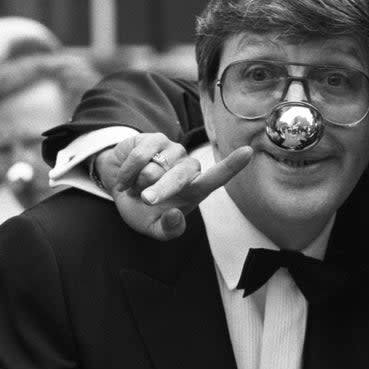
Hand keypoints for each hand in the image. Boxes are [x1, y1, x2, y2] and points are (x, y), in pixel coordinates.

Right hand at [94, 133, 252, 239]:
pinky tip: (126, 179)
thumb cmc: (143, 210)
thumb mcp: (154, 228)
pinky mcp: (154, 139)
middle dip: (160, 191)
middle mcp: (189, 167)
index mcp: (196, 189)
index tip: (249, 151)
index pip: (218, 178)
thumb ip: (168, 229)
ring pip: (154, 168)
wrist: (119, 188)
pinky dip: (128, 172)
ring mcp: (173, 150)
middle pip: (179, 177)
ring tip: (138, 187)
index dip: (232, 165)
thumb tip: (176, 215)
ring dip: (139, 182)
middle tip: (145, 200)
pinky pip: (140, 156)